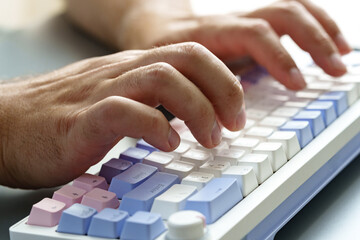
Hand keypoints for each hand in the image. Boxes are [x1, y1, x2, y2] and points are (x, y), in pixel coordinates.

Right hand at [0, 42, 244, 187]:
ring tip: (209, 139)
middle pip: (186, 58)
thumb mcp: (118, 97)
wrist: (8, 123)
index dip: (224, 80)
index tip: (236, 113)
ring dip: (197, 109)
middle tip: (233, 125)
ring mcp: (102, 92)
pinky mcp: (82, 119)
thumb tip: (190, 114)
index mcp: (134, 68)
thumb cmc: (66, 115)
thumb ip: (150, 100)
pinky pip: (124, 112)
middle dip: (222, 90)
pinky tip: (168, 144)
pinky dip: (155, 127)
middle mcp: (122, 72)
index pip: (191, 55)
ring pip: (161, 78)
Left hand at [117, 0, 351, 89]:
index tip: (298, 84)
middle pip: (277, 16)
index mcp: (206, 36)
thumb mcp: (161, 75)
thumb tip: (200, 124)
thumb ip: (181, 96)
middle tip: (333, 72)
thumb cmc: (156, 55)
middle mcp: (227, 22)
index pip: (252, 34)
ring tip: (341, 55)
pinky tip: (326, 42)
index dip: (280, 56)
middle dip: (312, 41)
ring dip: (320, 30)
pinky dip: (311, 25)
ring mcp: (240, 20)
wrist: (153, 25)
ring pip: (287, 9)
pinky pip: (285, 15)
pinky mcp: (248, 23)